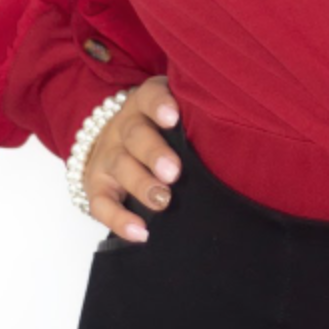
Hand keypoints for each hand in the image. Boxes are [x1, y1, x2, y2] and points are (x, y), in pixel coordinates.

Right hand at [84, 75, 181, 242]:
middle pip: (135, 135)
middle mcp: (123, 126)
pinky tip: (140, 231)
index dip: (159, 105)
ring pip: (120, 166)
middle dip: (154, 153)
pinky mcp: (97, 186)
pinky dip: (119, 220)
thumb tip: (231, 135)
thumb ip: (193, 117)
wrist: (114, 139)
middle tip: (174, 172)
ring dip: (141, 184)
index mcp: (144, 103)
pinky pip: (101, 204)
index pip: (150, 96)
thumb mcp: (172, 112)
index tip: (174, 118)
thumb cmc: (158, 127)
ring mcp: (108, 156)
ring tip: (163, 199)